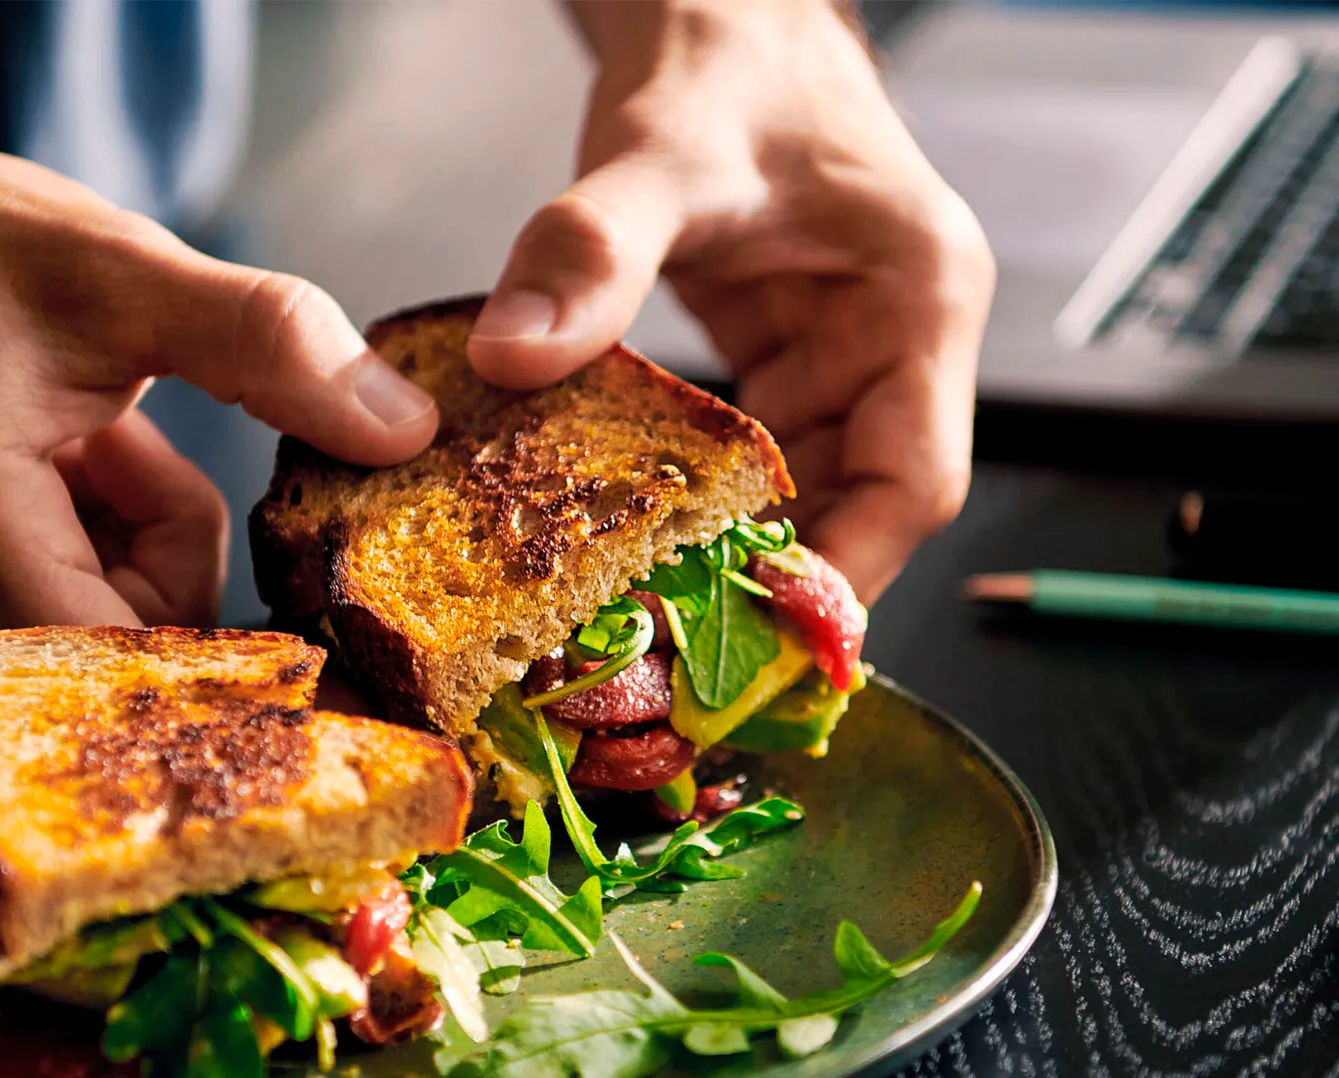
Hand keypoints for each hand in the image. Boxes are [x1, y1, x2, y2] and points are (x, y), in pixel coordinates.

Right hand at [0, 69, 437, 633]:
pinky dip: (118, 523)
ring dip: (150, 527)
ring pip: (130, 622)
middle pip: (146, 655)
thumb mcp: (120, 272)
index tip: (333, 633)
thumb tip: (405, 429)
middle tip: (133, 437)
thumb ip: (269, 346)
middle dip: (186, 550)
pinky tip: (77, 443)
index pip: (141, 676)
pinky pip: (93, 593)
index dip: (251, 669)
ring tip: (92, 427)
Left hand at [468, 0, 993, 602]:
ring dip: (739, 557)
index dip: (851, 574)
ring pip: (810, 492)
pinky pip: (758, 456)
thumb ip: (592, 251)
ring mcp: (844, 350)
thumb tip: (512, 359)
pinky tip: (641, 546)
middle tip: (683, 658)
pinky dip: (707, 507)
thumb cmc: (723, 57)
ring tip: (655, 626)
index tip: (767, 640)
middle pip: (863, 504)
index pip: (918, 477)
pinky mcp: (786, 354)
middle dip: (781, 584)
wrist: (717, 9)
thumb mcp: (660, 152)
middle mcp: (896, 338)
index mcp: (920, 296)